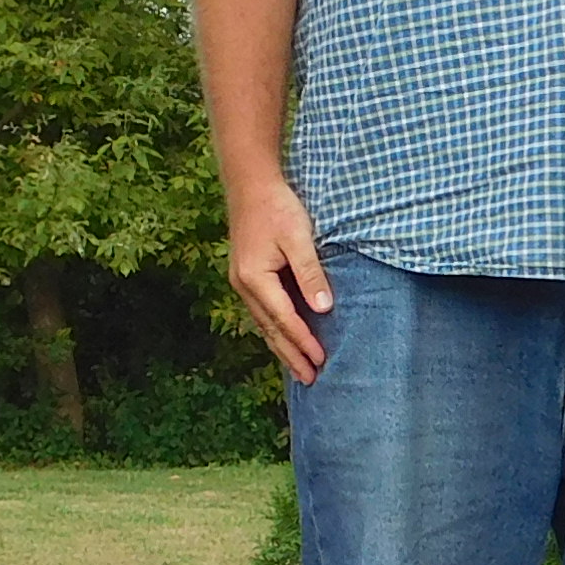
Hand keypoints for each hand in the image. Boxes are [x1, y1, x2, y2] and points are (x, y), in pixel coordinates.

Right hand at [226, 178, 334, 384]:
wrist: (250, 184)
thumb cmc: (277, 207)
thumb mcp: (299, 237)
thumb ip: (310, 273)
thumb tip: (323, 308)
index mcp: (255, 278)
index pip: (284, 319)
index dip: (303, 341)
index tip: (321, 360)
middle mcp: (243, 285)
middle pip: (270, 329)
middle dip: (290, 355)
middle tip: (309, 379)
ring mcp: (242, 282)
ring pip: (264, 324)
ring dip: (282, 347)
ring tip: (298, 369)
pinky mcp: (246, 277)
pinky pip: (262, 312)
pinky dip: (275, 330)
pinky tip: (284, 339)